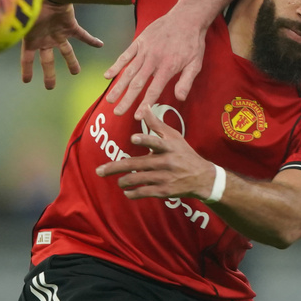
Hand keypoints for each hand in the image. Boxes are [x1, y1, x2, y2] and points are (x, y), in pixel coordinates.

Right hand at [21, 0, 103, 88]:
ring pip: (67, 52)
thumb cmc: (30, 4)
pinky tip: (100, 45)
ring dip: (72, 62)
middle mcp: (45, 38)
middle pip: (48, 61)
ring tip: (76, 72)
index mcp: (31, 39)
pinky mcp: (70, 25)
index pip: (27, 60)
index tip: (26, 81)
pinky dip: (92, 40)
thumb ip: (8, 28)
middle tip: (50, 87)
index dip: (26, 70)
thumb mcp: (17, 20)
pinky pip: (83, 35)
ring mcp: (58, 32)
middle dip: (49, 74)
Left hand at [95, 108, 215, 200]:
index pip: (156, 142)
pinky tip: (127, 191)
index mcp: (168, 146)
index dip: (145, 139)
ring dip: (123, 181)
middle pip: (137, 164)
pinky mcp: (164, 191)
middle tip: (99, 171)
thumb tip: (144, 106)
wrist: (202, 177)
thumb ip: (156, 123)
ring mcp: (164, 177)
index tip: (133, 138)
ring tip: (118, 181)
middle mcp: (166, 161)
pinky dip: (132, 193)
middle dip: (115, 168)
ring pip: (138, 179)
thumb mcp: (173, 136)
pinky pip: (144, 192)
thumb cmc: (184, 153)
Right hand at [103, 7, 207, 116]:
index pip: (154, 90)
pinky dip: (116, 65)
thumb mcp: (196, 63)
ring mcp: (145, 50)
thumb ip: (186, 81)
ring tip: (110, 100)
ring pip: (129, 71)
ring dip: (118, 86)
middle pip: (137, 83)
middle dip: (127, 99)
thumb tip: (180, 98)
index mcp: (168, 67)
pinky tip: (107, 76)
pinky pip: (126, 55)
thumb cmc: (192, 42)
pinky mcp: (140, 42)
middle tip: (117, 113)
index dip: (145, 104)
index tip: (137, 117)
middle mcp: (154, 60)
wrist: (186, 17)